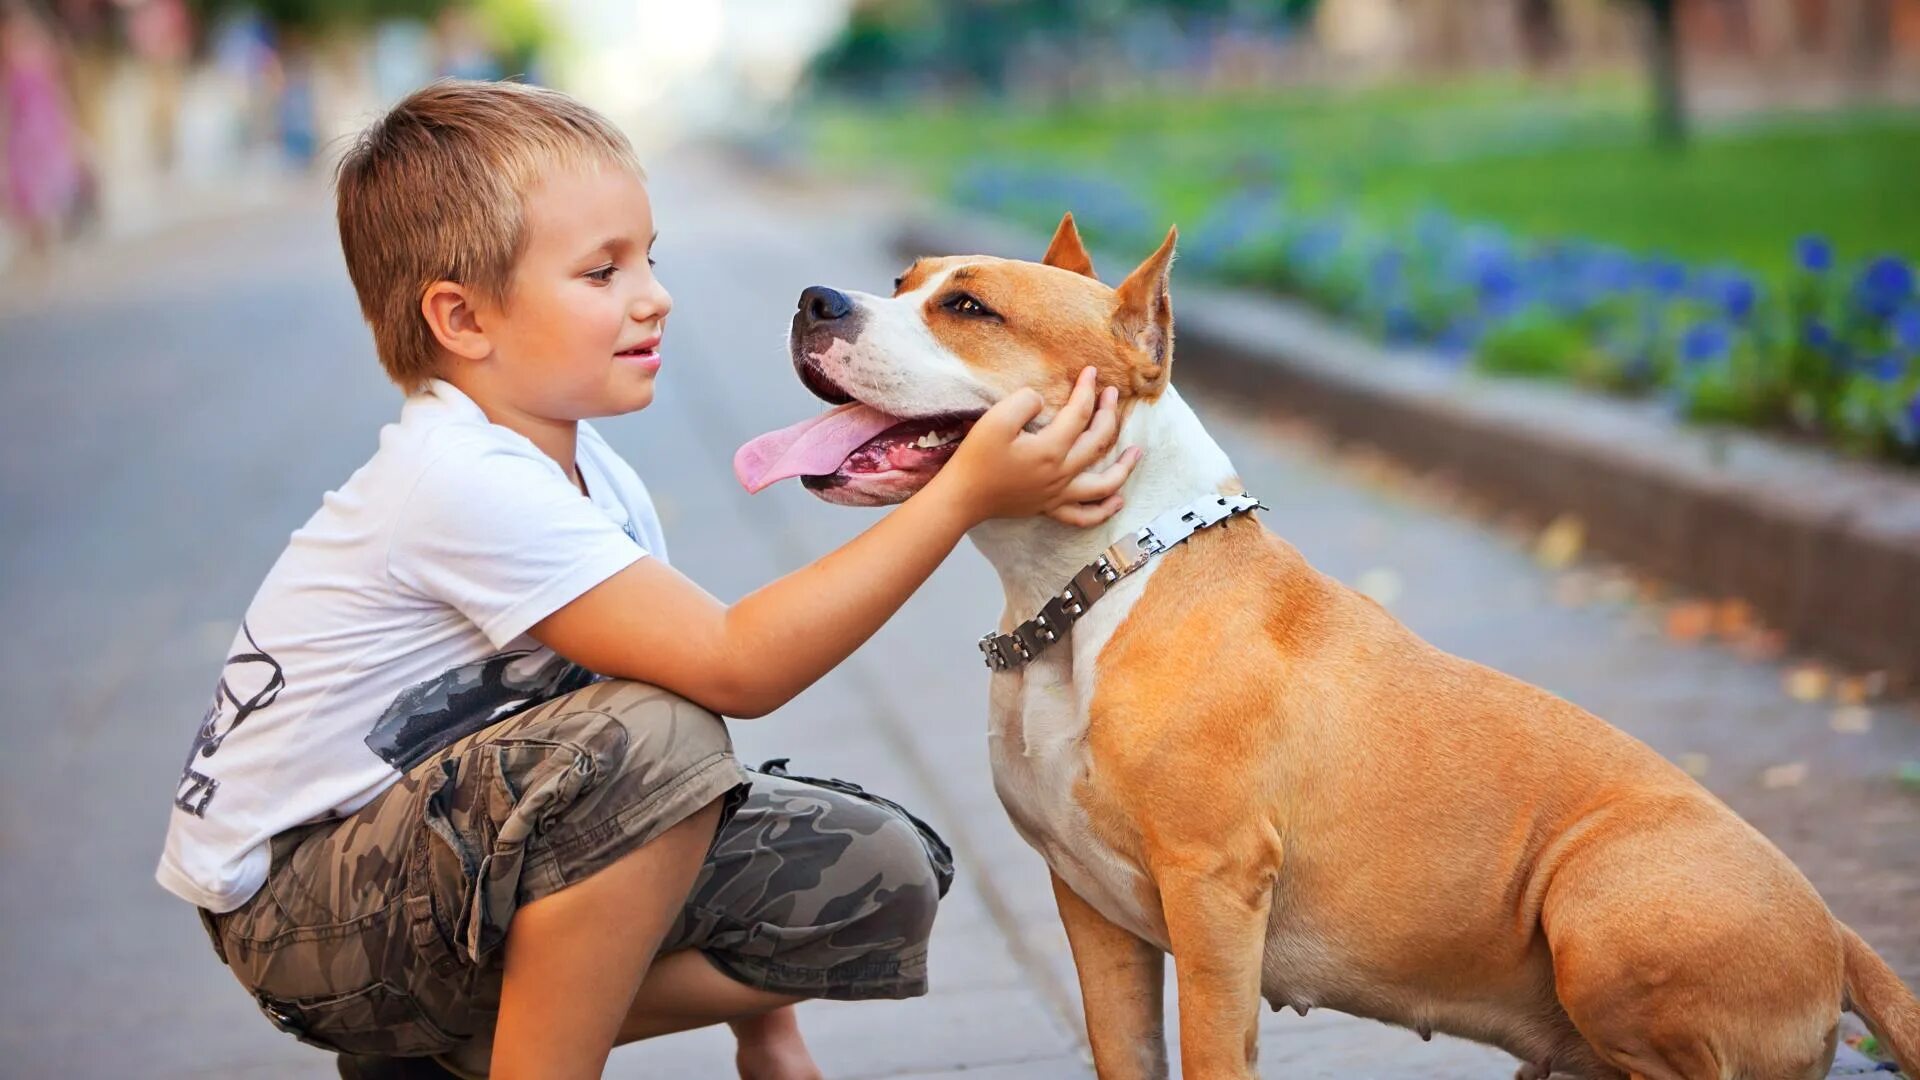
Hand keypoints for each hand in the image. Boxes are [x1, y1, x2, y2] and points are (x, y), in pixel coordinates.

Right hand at [938, 366, 1141, 526]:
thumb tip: (1042, 402)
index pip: (1079, 414)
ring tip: (1136, 453)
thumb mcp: (995, 419)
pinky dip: (1104, 510)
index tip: (1091, 371)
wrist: (961, 497)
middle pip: (1097, 442)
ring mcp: (1057, 494)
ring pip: (1102, 484)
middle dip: (1108, 414)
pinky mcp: (1048, 508)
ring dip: (1123, 467)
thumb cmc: (976, 459)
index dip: (1087, 390)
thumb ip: (1024, 402)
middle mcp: (1061, 473)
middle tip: (1112, 395)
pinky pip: (1083, 515)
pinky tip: (1117, 501)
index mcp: (1050, 449)